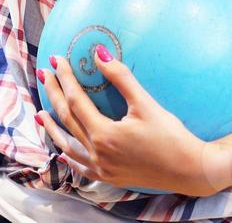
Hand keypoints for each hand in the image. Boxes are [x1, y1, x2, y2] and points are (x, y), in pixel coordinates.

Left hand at [35, 45, 221, 197]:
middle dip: (54, 95)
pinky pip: (80, 166)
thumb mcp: (145, 104)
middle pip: (67, 120)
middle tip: (44, 75)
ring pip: (67, 146)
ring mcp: (102, 169)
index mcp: (104, 135)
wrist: (190, 170)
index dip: (65, 78)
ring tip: (41, 113)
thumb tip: (99, 54)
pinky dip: (68, 154)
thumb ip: (120, 78)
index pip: (76, 101)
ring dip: (53, 128)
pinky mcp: (109, 177)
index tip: (56, 60)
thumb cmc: (171, 136)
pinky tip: (63, 149)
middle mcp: (97, 154)